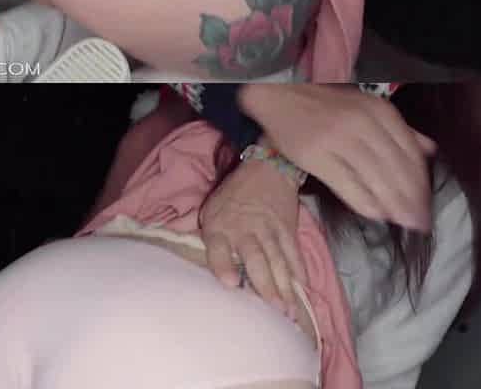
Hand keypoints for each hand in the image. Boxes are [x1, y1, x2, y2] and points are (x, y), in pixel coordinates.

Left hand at [200, 156, 306, 308]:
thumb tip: (177, 246)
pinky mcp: (288, 231)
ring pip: (278, 261)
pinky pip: (294, 254)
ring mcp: (269, 231)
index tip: (231, 284)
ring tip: (289, 311)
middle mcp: (245, 231)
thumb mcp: (210, 208)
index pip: (219, 248)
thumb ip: (200, 231)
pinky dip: (300, 273)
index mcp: (220, 227)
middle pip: (256, 259)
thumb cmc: (233, 194)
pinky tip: (303, 291)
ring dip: (285, 287)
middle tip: (272, 310)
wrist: (267, 169)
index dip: (224, 266)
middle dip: (265, 285)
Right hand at [239, 84, 436, 231]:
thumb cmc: (324, 104)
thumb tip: (428, 150)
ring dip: (392, 204)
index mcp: (379, 111)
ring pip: (375, 178)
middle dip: (410, 199)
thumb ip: (398, 128)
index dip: (420, 182)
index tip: (425, 204)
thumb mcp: (367, 107)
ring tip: (401, 222)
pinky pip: (347, 185)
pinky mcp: (315, 156)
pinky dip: (364, 202)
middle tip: (418, 222)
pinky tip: (375, 214)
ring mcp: (338, 140)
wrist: (281, 96)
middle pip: (395, 168)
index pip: (410, 152)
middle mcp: (362, 124)